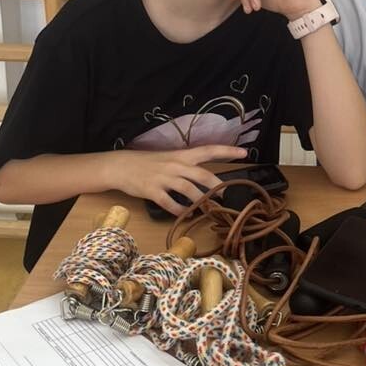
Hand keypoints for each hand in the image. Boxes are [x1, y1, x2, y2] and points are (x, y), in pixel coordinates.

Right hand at [110, 144, 247, 214]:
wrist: (120, 166)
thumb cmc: (147, 163)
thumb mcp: (169, 159)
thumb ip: (186, 167)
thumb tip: (205, 179)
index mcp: (181, 155)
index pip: (208, 150)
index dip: (227, 151)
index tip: (245, 153)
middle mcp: (175, 165)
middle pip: (202, 175)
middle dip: (218, 187)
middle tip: (229, 197)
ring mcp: (164, 178)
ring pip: (189, 191)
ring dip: (202, 202)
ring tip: (211, 210)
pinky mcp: (153, 191)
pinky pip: (170, 203)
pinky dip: (180, 211)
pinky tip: (186, 215)